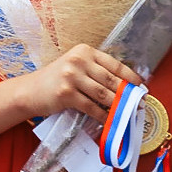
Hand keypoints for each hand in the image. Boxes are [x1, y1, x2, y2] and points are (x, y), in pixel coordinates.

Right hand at [16, 43, 141, 123]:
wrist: (30, 91)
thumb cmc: (56, 80)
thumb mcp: (75, 68)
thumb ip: (96, 72)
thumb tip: (125, 86)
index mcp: (84, 51)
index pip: (115, 64)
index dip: (131, 77)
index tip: (141, 87)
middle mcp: (78, 61)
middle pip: (112, 80)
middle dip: (129, 94)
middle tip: (139, 103)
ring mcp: (71, 76)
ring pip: (104, 94)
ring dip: (119, 106)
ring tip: (128, 112)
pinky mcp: (66, 93)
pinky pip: (92, 107)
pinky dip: (103, 115)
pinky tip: (110, 120)